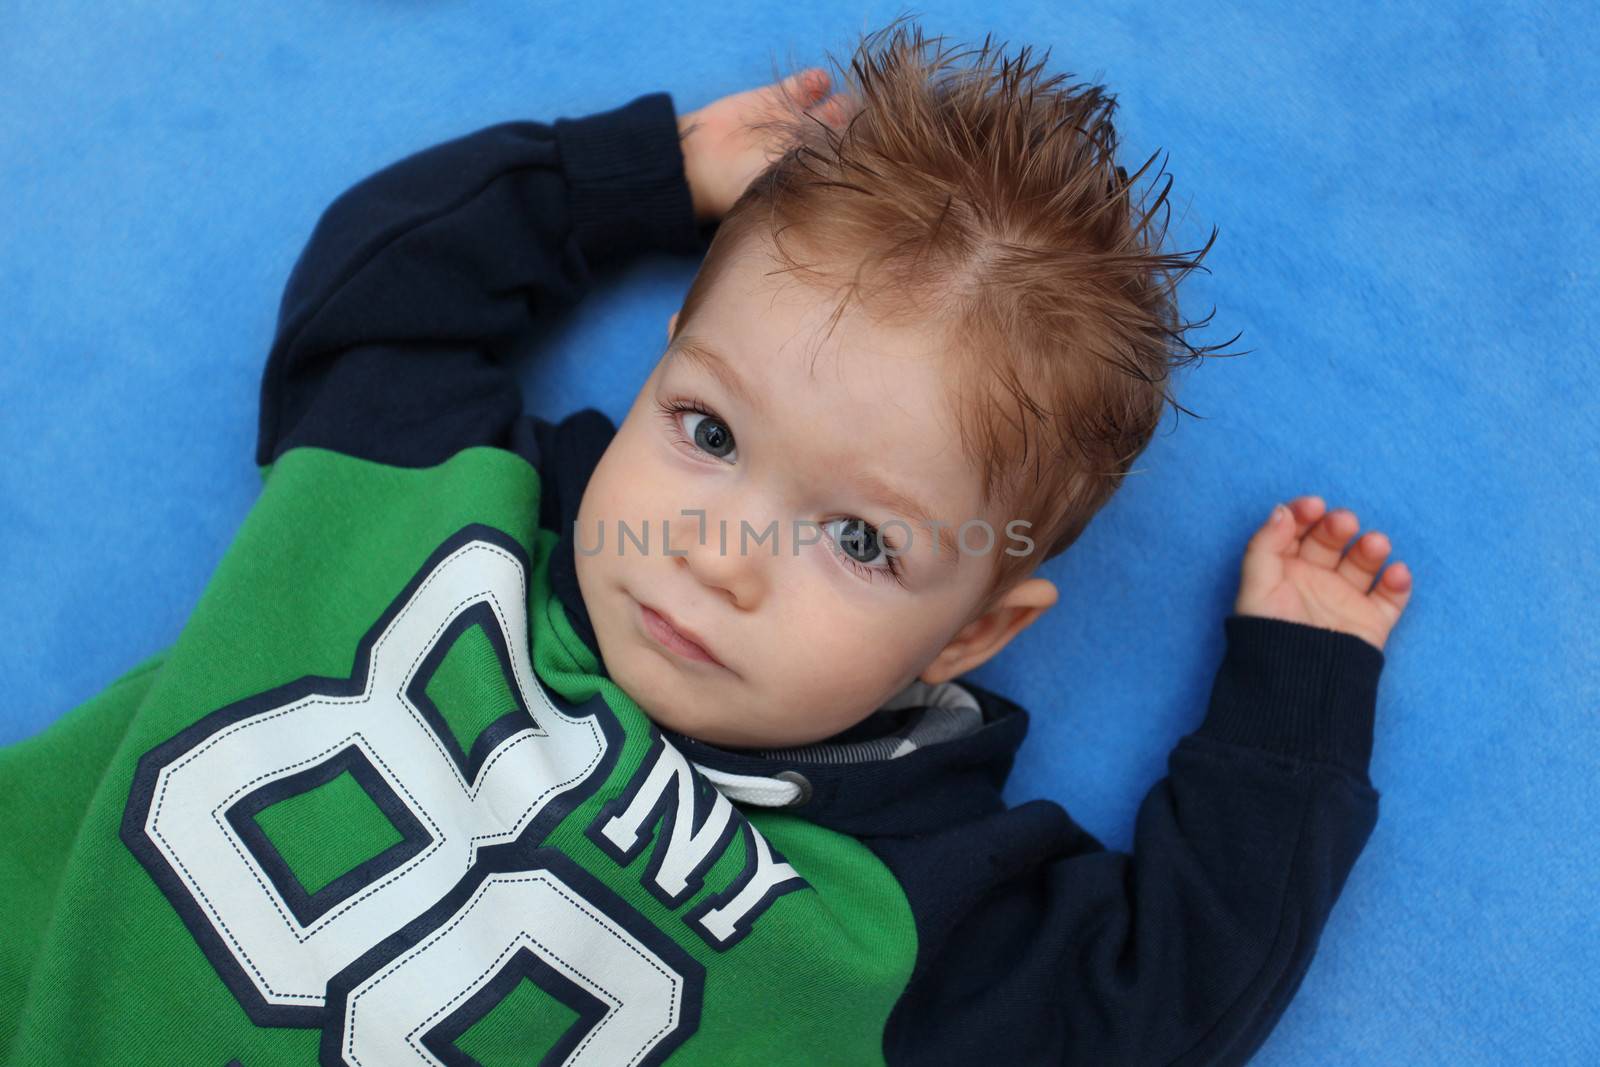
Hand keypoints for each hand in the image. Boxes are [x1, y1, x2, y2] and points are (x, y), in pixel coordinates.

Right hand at [676, 68, 854, 221]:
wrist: (702, 162)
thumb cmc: (746, 186)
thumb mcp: (789, 184)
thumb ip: (822, 170)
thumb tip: (861, 165)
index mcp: (813, 175)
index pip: (849, 161)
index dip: (863, 151)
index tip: (874, 144)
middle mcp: (808, 149)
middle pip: (845, 132)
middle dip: (856, 126)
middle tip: (861, 123)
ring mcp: (794, 121)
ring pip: (831, 106)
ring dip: (841, 102)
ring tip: (841, 102)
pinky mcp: (776, 97)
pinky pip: (805, 85)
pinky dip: (815, 80)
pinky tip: (818, 81)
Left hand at [1234, 495, 1413, 650]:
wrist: (1293, 685)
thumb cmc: (1267, 636)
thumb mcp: (1256, 587)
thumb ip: (1266, 544)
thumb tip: (1283, 509)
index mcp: (1283, 570)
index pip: (1296, 532)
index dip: (1304, 515)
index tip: (1314, 506)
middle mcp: (1314, 580)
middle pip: (1331, 542)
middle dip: (1338, 527)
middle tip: (1344, 523)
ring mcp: (1344, 599)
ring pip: (1363, 563)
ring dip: (1371, 548)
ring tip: (1375, 545)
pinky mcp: (1369, 621)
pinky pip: (1391, 597)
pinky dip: (1398, 583)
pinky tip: (1396, 573)